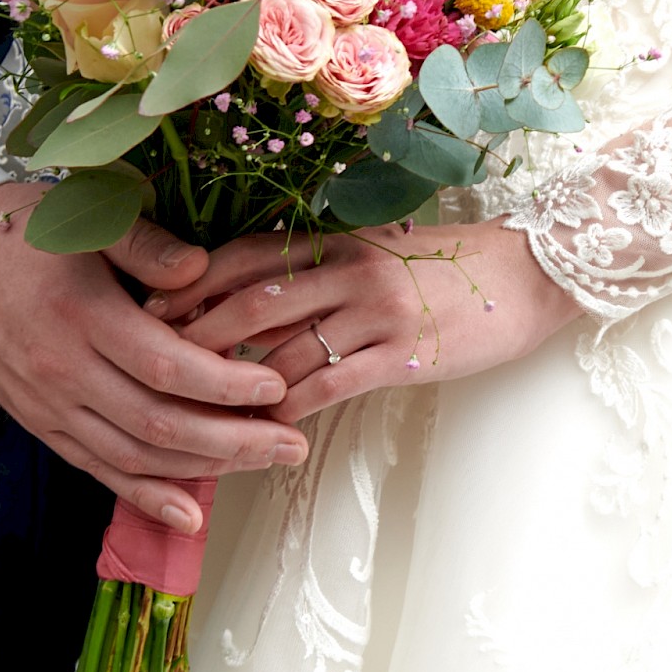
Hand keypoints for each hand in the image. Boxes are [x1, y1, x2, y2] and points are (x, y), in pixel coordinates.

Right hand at [0, 182, 307, 530]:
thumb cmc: (23, 231)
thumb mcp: (88, 220)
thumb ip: (147, 247)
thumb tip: (202, 270)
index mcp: (84, 317)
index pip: (168, 368)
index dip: (227, 385)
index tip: (277, 387)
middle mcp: (65, 371)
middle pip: (160, 424)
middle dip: (235, 441)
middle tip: (293, 443)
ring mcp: (48, 404)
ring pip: (134, 456)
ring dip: (203, 470)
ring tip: (263, 465)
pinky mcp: (38, 421)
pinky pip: (96, 469)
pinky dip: (144, 496)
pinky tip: (188, 515)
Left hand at [149, 220, 581, 422]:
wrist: (525, 274)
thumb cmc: (440, 266)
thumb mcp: (372, 250)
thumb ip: (314, 266)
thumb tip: (245, 294)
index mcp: (331, 238)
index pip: (241, 255)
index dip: (189, 284)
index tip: (146, 313)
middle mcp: (344, 268)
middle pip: (247, 303)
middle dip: (193, 339)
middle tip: (151, 370)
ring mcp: (373, 311)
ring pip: (281, 351)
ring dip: (233, 388)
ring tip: (196, 415)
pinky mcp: (401, 353)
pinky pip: (329, 385)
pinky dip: (288, 412)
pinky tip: (263, 433)